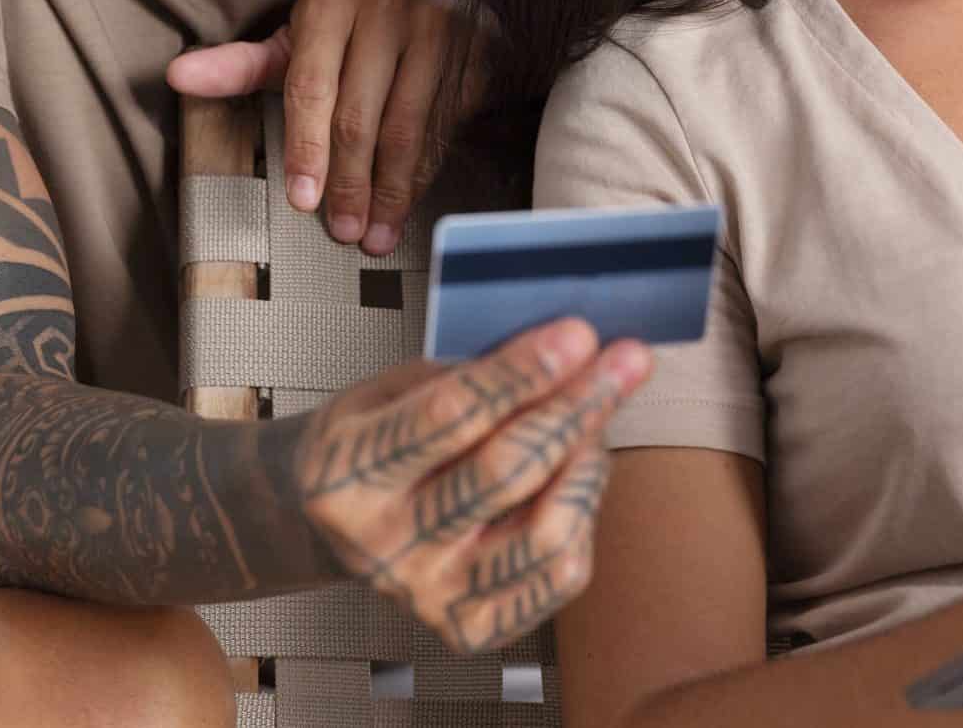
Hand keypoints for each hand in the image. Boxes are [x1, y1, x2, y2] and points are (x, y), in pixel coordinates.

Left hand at [167, 0, 481, 254]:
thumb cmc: (353, 30)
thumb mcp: (298, 42)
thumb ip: (242, 66)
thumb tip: (177, 76)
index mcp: (330, 1)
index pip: (311, 87)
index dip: (306, 149)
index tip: (303, 201)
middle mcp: (384, 6)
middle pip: (359, 115)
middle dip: (349, 182)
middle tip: (342, 231)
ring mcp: (435, 27)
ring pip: (405, 127)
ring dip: (389, 190)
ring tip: (375, 234)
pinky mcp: (473, 51)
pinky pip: (442, 126)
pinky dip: (423, 173)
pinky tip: (407, 204)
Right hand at [292, 318, 651, 654]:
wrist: (338, 522)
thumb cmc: (377, 438)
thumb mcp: (394, 387)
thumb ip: (468, 376)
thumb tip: (569, 353)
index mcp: (348, 474)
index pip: (451, 415)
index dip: (523, 373)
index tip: (579, 335)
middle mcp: (383, 545)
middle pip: (505, 472)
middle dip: (576, 408)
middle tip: (624, 362)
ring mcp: (428, 594)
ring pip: (543, 534)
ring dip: (587, 463)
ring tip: (595, 422)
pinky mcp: (471, 627)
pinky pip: (559, 576)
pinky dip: (582, 513)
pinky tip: (577, 474)